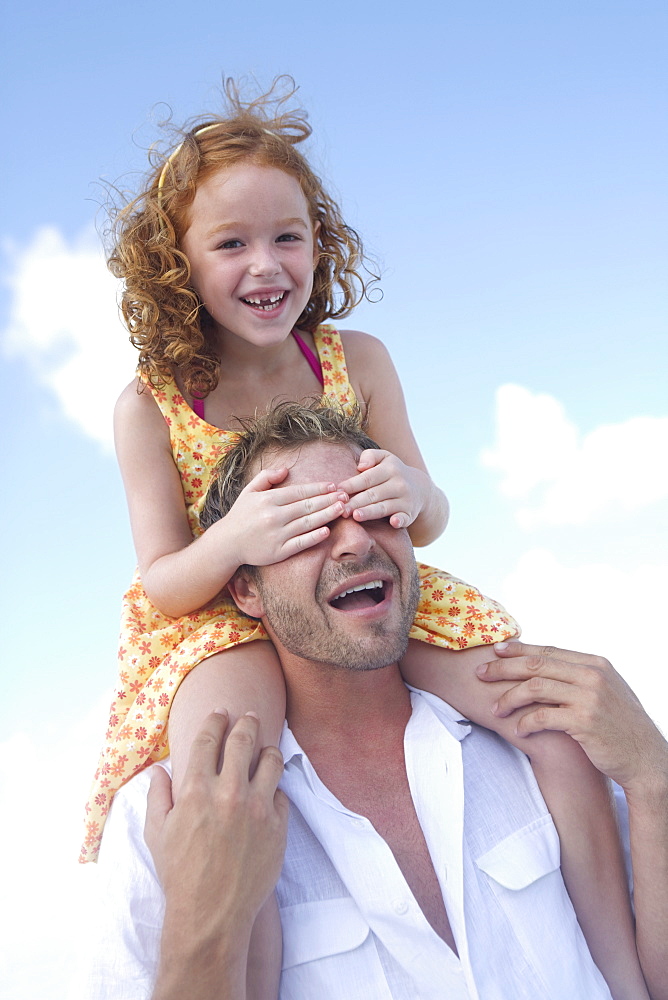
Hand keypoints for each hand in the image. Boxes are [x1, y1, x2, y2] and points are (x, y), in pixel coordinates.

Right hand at [145, 710, 288, 933]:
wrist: (212, 915)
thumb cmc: (180, 874)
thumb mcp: (157, 833)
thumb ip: (157, 796)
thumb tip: (159, 770)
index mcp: (195, 789)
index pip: (208, 739)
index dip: (214, 721)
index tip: (219, 713)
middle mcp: (228, 792)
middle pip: (243, 739)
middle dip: (245, 722)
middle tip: (247, 716)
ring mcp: (257, 807)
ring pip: (271, 759)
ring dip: (267, 749)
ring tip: (265, 748)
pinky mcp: (278, 825)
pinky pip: (282, 794)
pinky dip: (274, 790)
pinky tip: (268, 793)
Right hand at [223, 467, 347, 566]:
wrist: (227, 543)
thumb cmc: (241, 515)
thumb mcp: (249, 492)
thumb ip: (266, 477)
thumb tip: (286, 469)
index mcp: (268, 500)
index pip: (299, 491)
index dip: (318, 488)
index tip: (334, 485)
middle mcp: (273, 516)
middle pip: (307, 506)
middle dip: (329, 499)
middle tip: (346, 495)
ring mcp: (277, 535)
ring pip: (307, 523)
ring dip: (327, 515)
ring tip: (343, 508)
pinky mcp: (278, 551)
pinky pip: (300, 543)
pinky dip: (314, 537)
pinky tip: (327, 531)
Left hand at [337, 449, 427, 528]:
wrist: (420, 489)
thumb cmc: (393, 472)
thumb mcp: (384, 458)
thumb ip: (370, 456)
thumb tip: (360, 466)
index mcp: (390, 469)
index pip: (367, 478)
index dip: (351, 485)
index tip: (338, 491)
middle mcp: (398, 484)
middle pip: (373, 494)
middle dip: (355, 502)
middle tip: (341, 509)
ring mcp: (405, 500)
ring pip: (384, 507)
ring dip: (370, 512)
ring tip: (355, 516)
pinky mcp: (409, 514)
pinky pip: (404, 518)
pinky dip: (400, 520)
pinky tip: (394, 522)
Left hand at [477, 641, 667, 792]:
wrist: (646, 759)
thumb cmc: (621, 728)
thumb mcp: (606, 691)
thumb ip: (580, 677)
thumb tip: (546, 666)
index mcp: (596, 664)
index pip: (549, 651)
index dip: (519, 650)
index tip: (496, 651)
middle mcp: (592, 675)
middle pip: (537, 664)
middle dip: (503, 668)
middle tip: (480, 673)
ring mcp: (589, 698)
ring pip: (535, 688)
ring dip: (509, 697)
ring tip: (495, 708)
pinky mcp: (584, 722)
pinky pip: (542, 717)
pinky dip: (525, 723)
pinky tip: (516, 730)